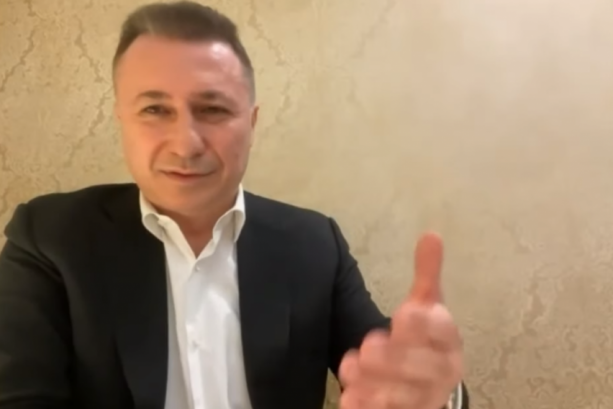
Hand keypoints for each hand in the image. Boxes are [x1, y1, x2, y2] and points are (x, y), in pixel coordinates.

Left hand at [338, 232, 462, 408]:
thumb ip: (427, 274)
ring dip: (378, 385)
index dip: (428, 325)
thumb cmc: (425, 339)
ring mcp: (425, 400)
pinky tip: (349, 398)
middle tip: (369, 344)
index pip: (445, 333)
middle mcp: (443, 374)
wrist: (427, 384)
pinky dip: (368, 408)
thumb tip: (431, 233)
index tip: (405, 312)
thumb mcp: (426, 304)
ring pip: (407, 398)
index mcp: (450, 342)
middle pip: (427, 370)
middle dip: (398, 358)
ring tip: (350, 367)